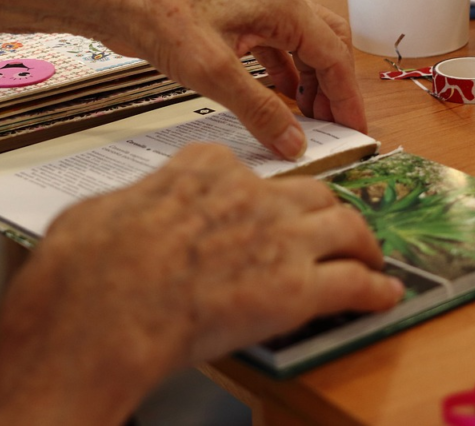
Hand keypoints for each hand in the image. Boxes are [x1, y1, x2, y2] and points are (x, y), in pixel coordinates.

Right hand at [0, 145, 403, 424]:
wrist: (105, 307)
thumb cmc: (89, 264)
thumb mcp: (101, 211)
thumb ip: (132, 206)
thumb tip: (123, 217)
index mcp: (204, 168)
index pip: (244, 170)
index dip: (257, 193)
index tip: (260, 206)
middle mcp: (251, 193)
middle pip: (309, 191)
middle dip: (322, 210)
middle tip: (328, 227)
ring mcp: (280, 237)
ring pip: (345, 226)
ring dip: (362, 243)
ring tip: (370, 256)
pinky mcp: (297, 288)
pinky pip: (355, 284)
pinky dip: (376, 290)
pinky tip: (385, 296)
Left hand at [102, 0, 366, 160]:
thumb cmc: (161, 17)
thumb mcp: (214, 72)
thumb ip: (259, 110)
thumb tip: (294, 142)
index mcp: (283, 5)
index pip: (334, 56)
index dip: (348, 97)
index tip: (356, 130)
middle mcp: (276, 2)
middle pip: (326, 47)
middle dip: (333, 89)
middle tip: (335, 129)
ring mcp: (255, 10)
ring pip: (300, 49)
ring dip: (309, 84)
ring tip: (308, 122)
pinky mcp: (233, 21)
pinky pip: (274, 50)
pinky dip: (283, 77)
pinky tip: (277, 101)